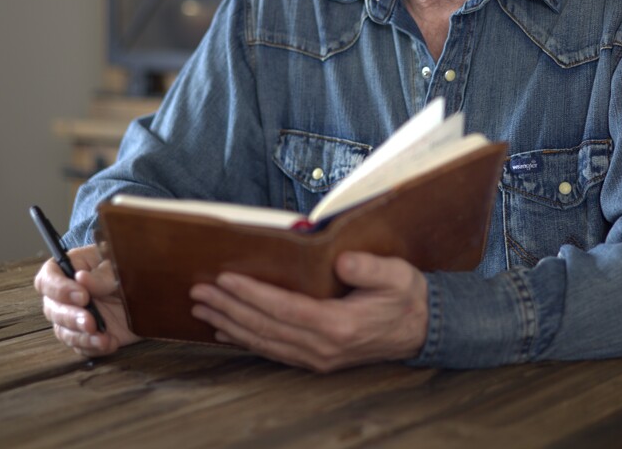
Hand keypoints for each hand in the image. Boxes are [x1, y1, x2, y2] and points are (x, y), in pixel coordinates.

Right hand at [34, 243, 138, 356]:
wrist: (156, 290)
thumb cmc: (136, 268)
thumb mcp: (123, 265)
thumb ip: (103, 274)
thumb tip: (81, 278)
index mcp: (74, 267)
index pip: (48, 278)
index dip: (58, 289)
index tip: (82, 296)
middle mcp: (70, 293)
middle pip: (52, 308)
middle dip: (70, 317)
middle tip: (90, 321)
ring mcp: (78, 315)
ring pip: (63, 331)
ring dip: (81, 336)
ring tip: (102, 337)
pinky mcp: (88, 334)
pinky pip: (81, 346)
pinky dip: (93, 347)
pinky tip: (109, 342)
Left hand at [190, 251, 427, 371]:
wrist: (422, 330)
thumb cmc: (407, 297)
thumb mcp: (397, 275)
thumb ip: (370, 268)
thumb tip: (340, 261)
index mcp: (339, 325)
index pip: (284, 309)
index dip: (252, 294)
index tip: (225, 279)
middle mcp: (322, 347)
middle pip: (265, 327)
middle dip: (229, 308)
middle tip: (199, 292)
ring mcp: (318, 358)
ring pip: (264, 342)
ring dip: (230, 325)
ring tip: (203, 310)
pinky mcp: (317, 360)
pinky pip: (273, 352)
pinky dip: (246, 341)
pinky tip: (228, 332)